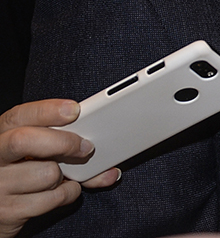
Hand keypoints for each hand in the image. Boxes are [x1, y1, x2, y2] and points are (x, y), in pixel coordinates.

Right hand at [0, 100, 118, 237]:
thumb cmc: (21, 174)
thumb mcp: (32, 154)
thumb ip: (59, 143)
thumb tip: (105, 154)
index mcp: (0, 137)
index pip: (19, 116)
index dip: (47, 110)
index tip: (74, 110)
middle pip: (24, 140)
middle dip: (63, 141)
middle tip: (86, 147)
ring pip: (47, 173)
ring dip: (65, 175)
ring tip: (63, 176)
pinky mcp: (9, 212)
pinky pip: (53, 198)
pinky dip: (68, 193)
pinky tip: (62, 191)